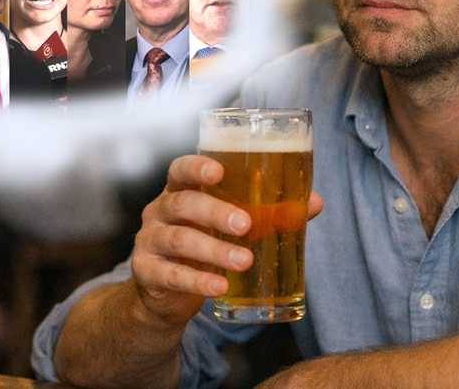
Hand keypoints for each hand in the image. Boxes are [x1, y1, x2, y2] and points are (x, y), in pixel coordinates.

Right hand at [130, 154, 322, 327]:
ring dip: (214, 250)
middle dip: (215, 212)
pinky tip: (219, 286)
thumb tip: (313, 202)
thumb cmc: (204, 243)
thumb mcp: (231, 225)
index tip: (219, 171)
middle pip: (183, 203)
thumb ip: (268, 213)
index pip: (180, 169)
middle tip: (246, 225)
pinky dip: (197, 281)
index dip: (196, 167)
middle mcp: (160, 211)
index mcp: (180, 190)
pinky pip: (171, 275)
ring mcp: (149, 241)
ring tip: (244, 260)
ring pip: (179, 240)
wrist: (166, 291)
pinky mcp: (145, 272)